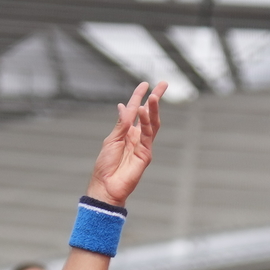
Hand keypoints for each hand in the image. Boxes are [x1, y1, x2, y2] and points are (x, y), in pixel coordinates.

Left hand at [85, 82, 166, 205]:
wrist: (107, 186)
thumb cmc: (105, 165)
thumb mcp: (111, 140)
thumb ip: (121, 124)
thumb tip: (124, 105)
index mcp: (125, 132)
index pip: (133, 110)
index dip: (138, 96)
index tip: (145, 84)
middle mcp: (136, 136)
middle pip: (148, 114)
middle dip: (156, 99)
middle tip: (163, 84)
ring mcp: (143, 145)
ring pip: (152, 123)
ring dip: (153, 109)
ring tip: (154, 95)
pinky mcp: (146, 154)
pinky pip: (148, 135)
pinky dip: (146, 122)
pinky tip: (142, 110)